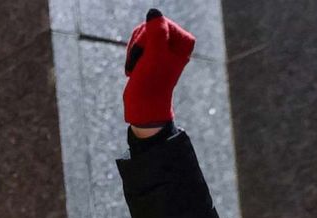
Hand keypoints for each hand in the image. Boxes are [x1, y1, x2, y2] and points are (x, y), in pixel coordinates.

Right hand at [124, 9, 195, 127]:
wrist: (144, 105)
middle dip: (138, 45)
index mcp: (184, 41)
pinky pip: (137, 44)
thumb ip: (155, 32)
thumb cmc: (151, 83)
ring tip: (137, 67)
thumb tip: (154, 12)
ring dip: (133, 51)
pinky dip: (132, 56)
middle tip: (141, 64)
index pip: (158, 23)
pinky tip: (134, 69)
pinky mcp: (153, 54)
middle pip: (149, 27)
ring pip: (141, 35)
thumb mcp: (154, 56)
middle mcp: (177, 42)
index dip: (146, 39)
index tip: (147, 57)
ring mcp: (164, 48)